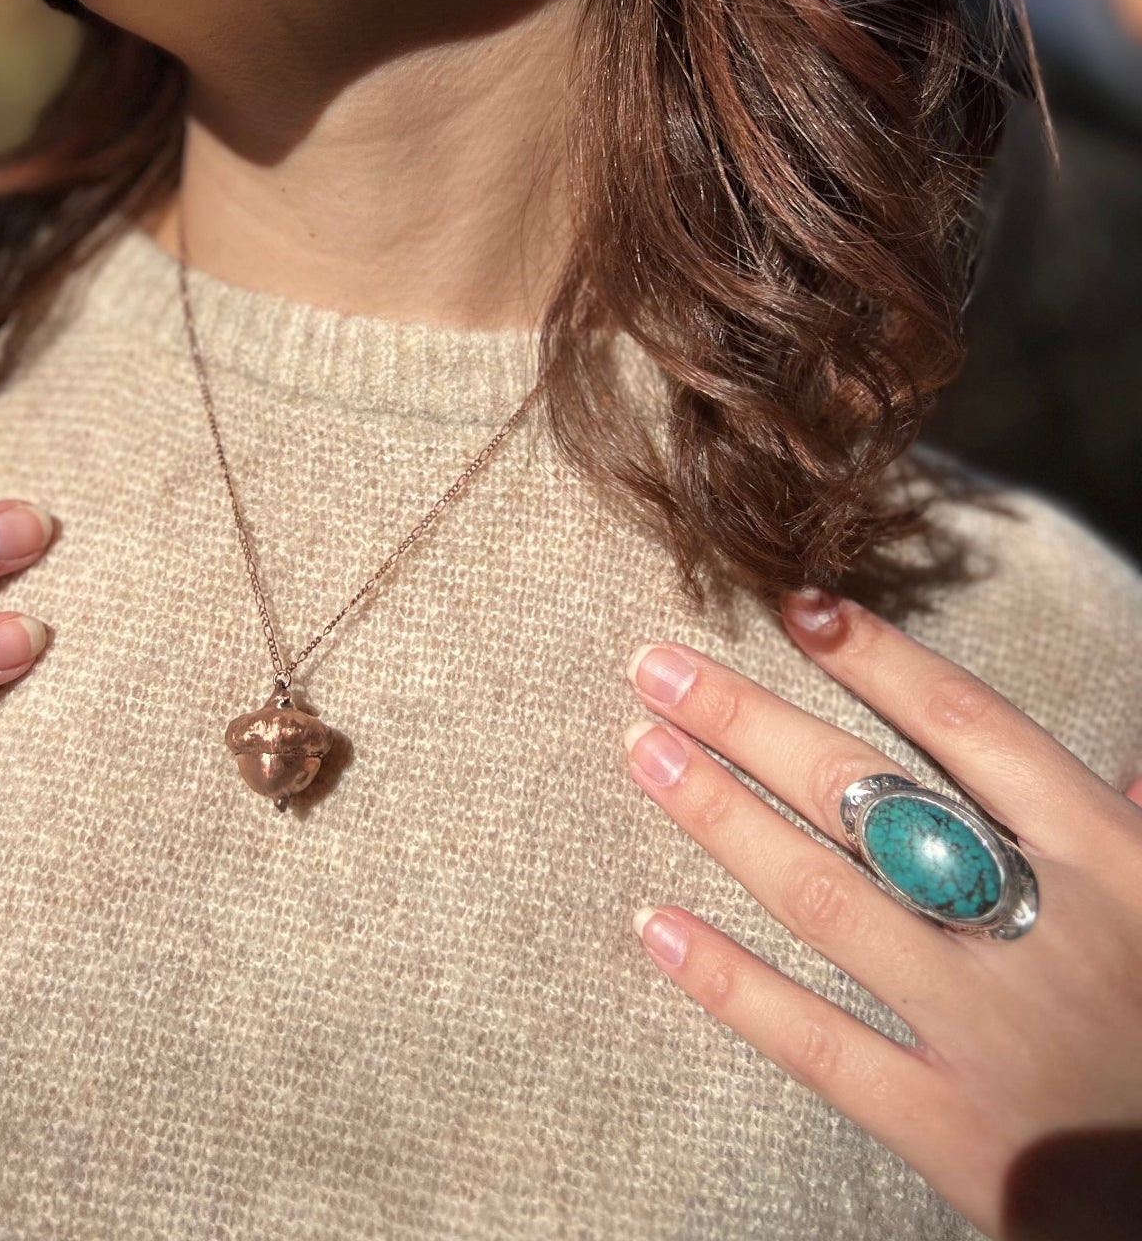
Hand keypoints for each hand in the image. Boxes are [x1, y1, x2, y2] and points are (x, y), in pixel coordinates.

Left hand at [620, 592, 1141, 1240]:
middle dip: (750, 720)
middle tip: (655, 667)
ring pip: (825, 897)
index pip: (969, 726)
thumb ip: (1133, 827)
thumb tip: (1115, 762)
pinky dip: (729, 981)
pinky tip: (653, 924)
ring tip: (642, 751)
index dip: (878, 658)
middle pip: (866, 793)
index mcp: (1112, 860)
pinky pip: (818, 1042)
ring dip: (721, 816)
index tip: (794, 605)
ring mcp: (987, 1028)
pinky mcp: (953, 1128)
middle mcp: (1040, 926)